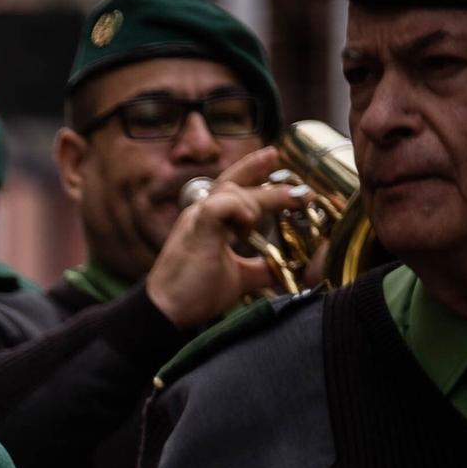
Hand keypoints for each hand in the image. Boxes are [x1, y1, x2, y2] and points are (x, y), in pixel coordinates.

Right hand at [144, 146, 303, 328]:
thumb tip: (289, 269)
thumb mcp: (238, 278)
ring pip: (231, 190)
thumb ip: (261, 268)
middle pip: (234, 181)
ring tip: (282, 210)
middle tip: (299, 191)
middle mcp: (200, 213)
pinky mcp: (196, 229)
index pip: (231, 185)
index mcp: (207, 221)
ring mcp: (196, 219)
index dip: (252, 168)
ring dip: (259, 200)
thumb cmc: (192, 293)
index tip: (273, 156)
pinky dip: (240, 208)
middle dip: (267, 179)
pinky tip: (250, 222)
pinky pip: (220, 205)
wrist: (167, 311)